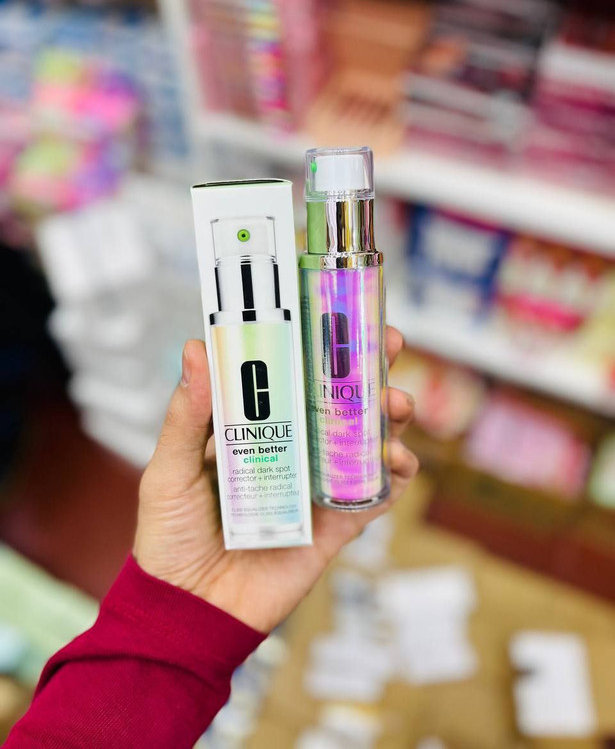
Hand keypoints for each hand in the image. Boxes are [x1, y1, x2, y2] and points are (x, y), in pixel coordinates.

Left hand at [134, 327, 417, 632]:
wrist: (187, 610)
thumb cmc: (169, 537)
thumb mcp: (171, 469)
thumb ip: (186, 415)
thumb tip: (196, 347)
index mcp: (257, 430)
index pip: (295, 377)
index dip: (322, 347)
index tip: (342, 316)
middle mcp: (293, 451)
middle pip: (341, 402)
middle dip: (371, 371)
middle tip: (390, 347)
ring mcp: (317, 487)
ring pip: (366, 441)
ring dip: (390, 416)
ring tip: (396, 403)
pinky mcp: (334, 526)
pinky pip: (375, 496)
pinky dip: (396, 475)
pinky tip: (398, 458)